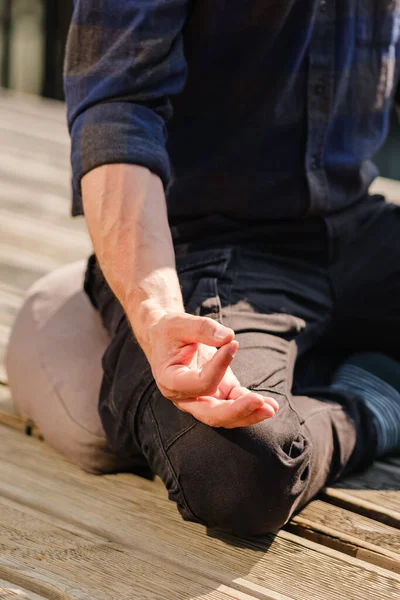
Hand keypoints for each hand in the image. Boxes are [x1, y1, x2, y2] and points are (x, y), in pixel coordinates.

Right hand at [145, 312, 278, 427]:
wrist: (166, 338)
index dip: (219, 366)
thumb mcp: (181, 324)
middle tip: (259, 401)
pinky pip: (234, 405)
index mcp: (171, 381)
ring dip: (249, 413)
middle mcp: (185, 398)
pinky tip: (270, 404)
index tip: (232, 344)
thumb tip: (228, 337)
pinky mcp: (216, 394)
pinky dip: (251, 405)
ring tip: (271, 407)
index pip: (200, 383)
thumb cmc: (170, 331)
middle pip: (212, 414)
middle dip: (237, 410)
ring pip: (226, 416)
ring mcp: (201, 399)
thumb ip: (203, 329)